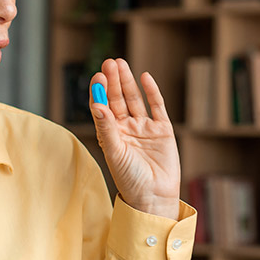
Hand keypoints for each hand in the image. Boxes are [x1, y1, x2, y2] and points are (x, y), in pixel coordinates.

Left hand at [90, 58, 180, 218]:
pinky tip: (145, 77)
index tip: (97, 77)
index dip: (99, 92)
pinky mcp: (162, 130)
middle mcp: (126, 128)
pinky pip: (156, 107)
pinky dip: (151, 92)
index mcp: (110, 135)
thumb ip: (107, 128)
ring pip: (135, 99)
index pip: (102, 107)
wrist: (154, 196)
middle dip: (113, 81)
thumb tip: (97, 105)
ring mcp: (144, 128)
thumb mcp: (115, 152)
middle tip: (109, 63)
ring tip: (121, 64)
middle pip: (118, 99)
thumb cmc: (130, 179)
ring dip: (128, 82)